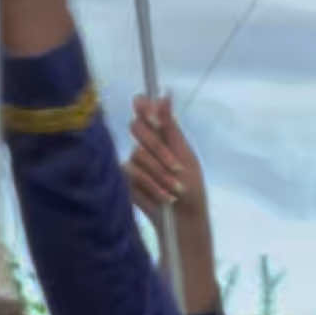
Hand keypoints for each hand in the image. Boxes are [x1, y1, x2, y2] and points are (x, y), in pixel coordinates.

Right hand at [126, 95, 207, 227]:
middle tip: (177, 167)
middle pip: (136, 127)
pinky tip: (164, 197)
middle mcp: (144, 143)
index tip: (155, 121)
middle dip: (158, 148)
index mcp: (160, 132)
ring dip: (160, 173)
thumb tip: (165, 94)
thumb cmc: (190, 188)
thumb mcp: (185, 156)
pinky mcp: (125, 179)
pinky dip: (151, 185)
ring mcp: (133, 160)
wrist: (184, 220)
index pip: (142, 107)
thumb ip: (171, 127)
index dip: (144, 108)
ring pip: (137, 154)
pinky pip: (131, 173)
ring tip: (175, 189)